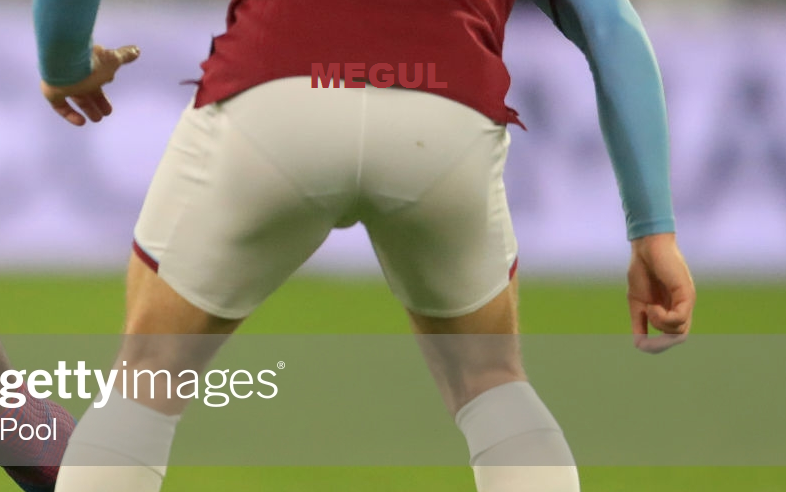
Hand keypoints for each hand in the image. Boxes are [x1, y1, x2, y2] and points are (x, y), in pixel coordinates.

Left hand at [40, 44, 139, 125]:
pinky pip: (60, 106)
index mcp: (89, 65)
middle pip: (88, 89)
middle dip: (98, 101)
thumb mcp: (113, 60)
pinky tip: (81, 122)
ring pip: (77, 97)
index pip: (97, 76)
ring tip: (97, 119)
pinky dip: (70, 115)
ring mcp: (63, 82)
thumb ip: (125, 56)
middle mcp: (76, 73)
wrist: (64, 61)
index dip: (105, 85)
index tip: (110, 97)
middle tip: (107, 113)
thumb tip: (137, 50)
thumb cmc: (90, 61)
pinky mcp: (52, 92)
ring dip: (88, 109)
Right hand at [627, 233, 695, 353]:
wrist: (646, 247)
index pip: (673, 336)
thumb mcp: (637, 303)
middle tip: (645, 328)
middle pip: (679, 337)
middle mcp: (682, 306)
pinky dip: (662, 317)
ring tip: (649, 308)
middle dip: (660, 341)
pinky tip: (652, 306)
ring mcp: (686, 301)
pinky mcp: (686, 294)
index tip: (642, 340)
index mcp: (672, 309)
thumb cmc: (642, 270)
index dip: (658, 344)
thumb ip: (640, 323)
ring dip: (659, 324)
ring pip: (679, 331)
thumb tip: (639, 345)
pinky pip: (678, 318)